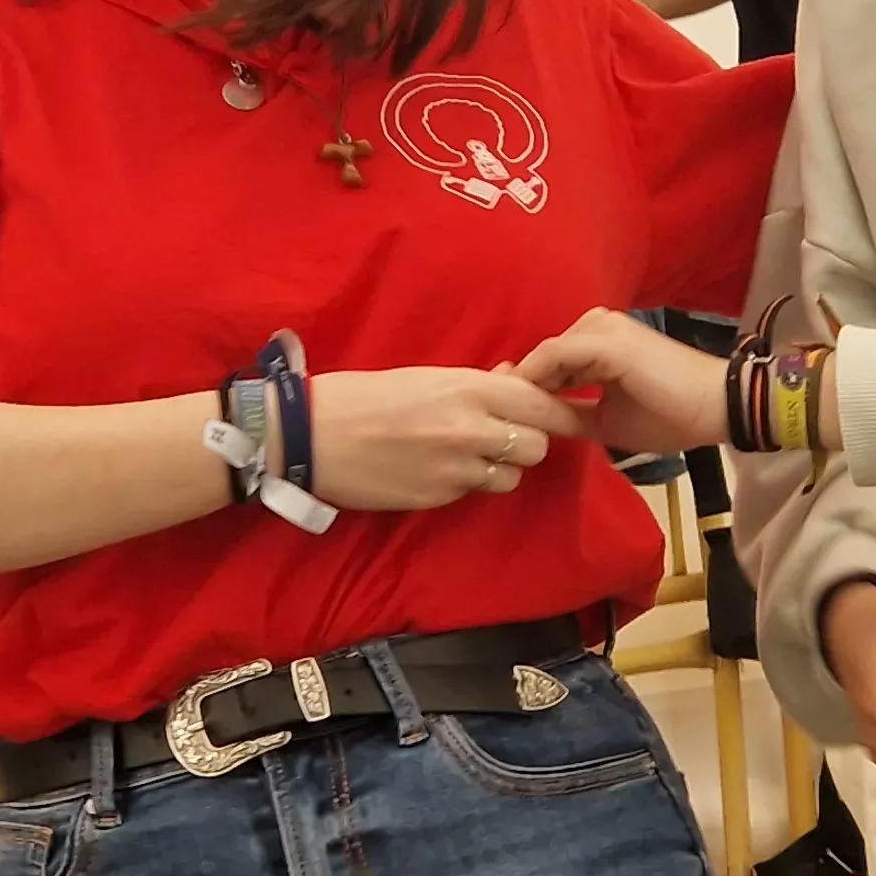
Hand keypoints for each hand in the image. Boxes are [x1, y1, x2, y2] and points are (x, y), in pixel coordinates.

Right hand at [304, 366, 589, 511]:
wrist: (312, 435)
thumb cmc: (365, 396)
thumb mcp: (426, 377)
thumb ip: (476, 384)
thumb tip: (513, 379)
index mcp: (469, 389)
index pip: (541, 404)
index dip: (558, 412)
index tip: (564, 415)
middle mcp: (470, 430)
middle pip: (537, 447)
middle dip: (527, 443)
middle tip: (506, 437)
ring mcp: (455, 469)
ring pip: (511, 477)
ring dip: (500, 469)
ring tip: (469, 457)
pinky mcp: (437, 498)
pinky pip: (473, 493)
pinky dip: (466, 484)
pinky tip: (437, 470)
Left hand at [510, 307, 727, 452]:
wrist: (715, 408)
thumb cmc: (671, 415)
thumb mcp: (607, 420)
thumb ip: (571, 413)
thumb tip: (536, 422)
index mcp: (601, 340)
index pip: (550, 360)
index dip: (524, 387)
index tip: (501, 414)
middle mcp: (598, 324)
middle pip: (543, 355)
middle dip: (519, 386)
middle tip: (494, 417)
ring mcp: (601, 328)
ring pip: (545, 356)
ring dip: (524, 385)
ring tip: (505, 416)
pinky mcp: (603, 340)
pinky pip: (554, 358)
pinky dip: (536, 381)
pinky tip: (522, 407)